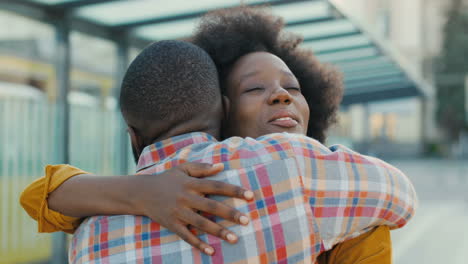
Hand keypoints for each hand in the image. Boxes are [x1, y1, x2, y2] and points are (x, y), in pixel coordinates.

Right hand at [133, 162, 253, 255]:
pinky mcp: (172, 224)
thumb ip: (202, 167)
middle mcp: (186, 198)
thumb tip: (221, 166)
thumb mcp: (183, 169)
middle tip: (247, 220)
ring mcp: (178, 212)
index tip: (251, 195)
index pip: (216, 186)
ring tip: (235, 239)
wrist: (141, 193)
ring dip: (218, 231)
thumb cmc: (167, 179)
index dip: (234, 190)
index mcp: (191, 183)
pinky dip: (198, 244)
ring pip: (201, 223)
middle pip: (211, 206)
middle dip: (230, 214)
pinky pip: (186, 236)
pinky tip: (211, 251)